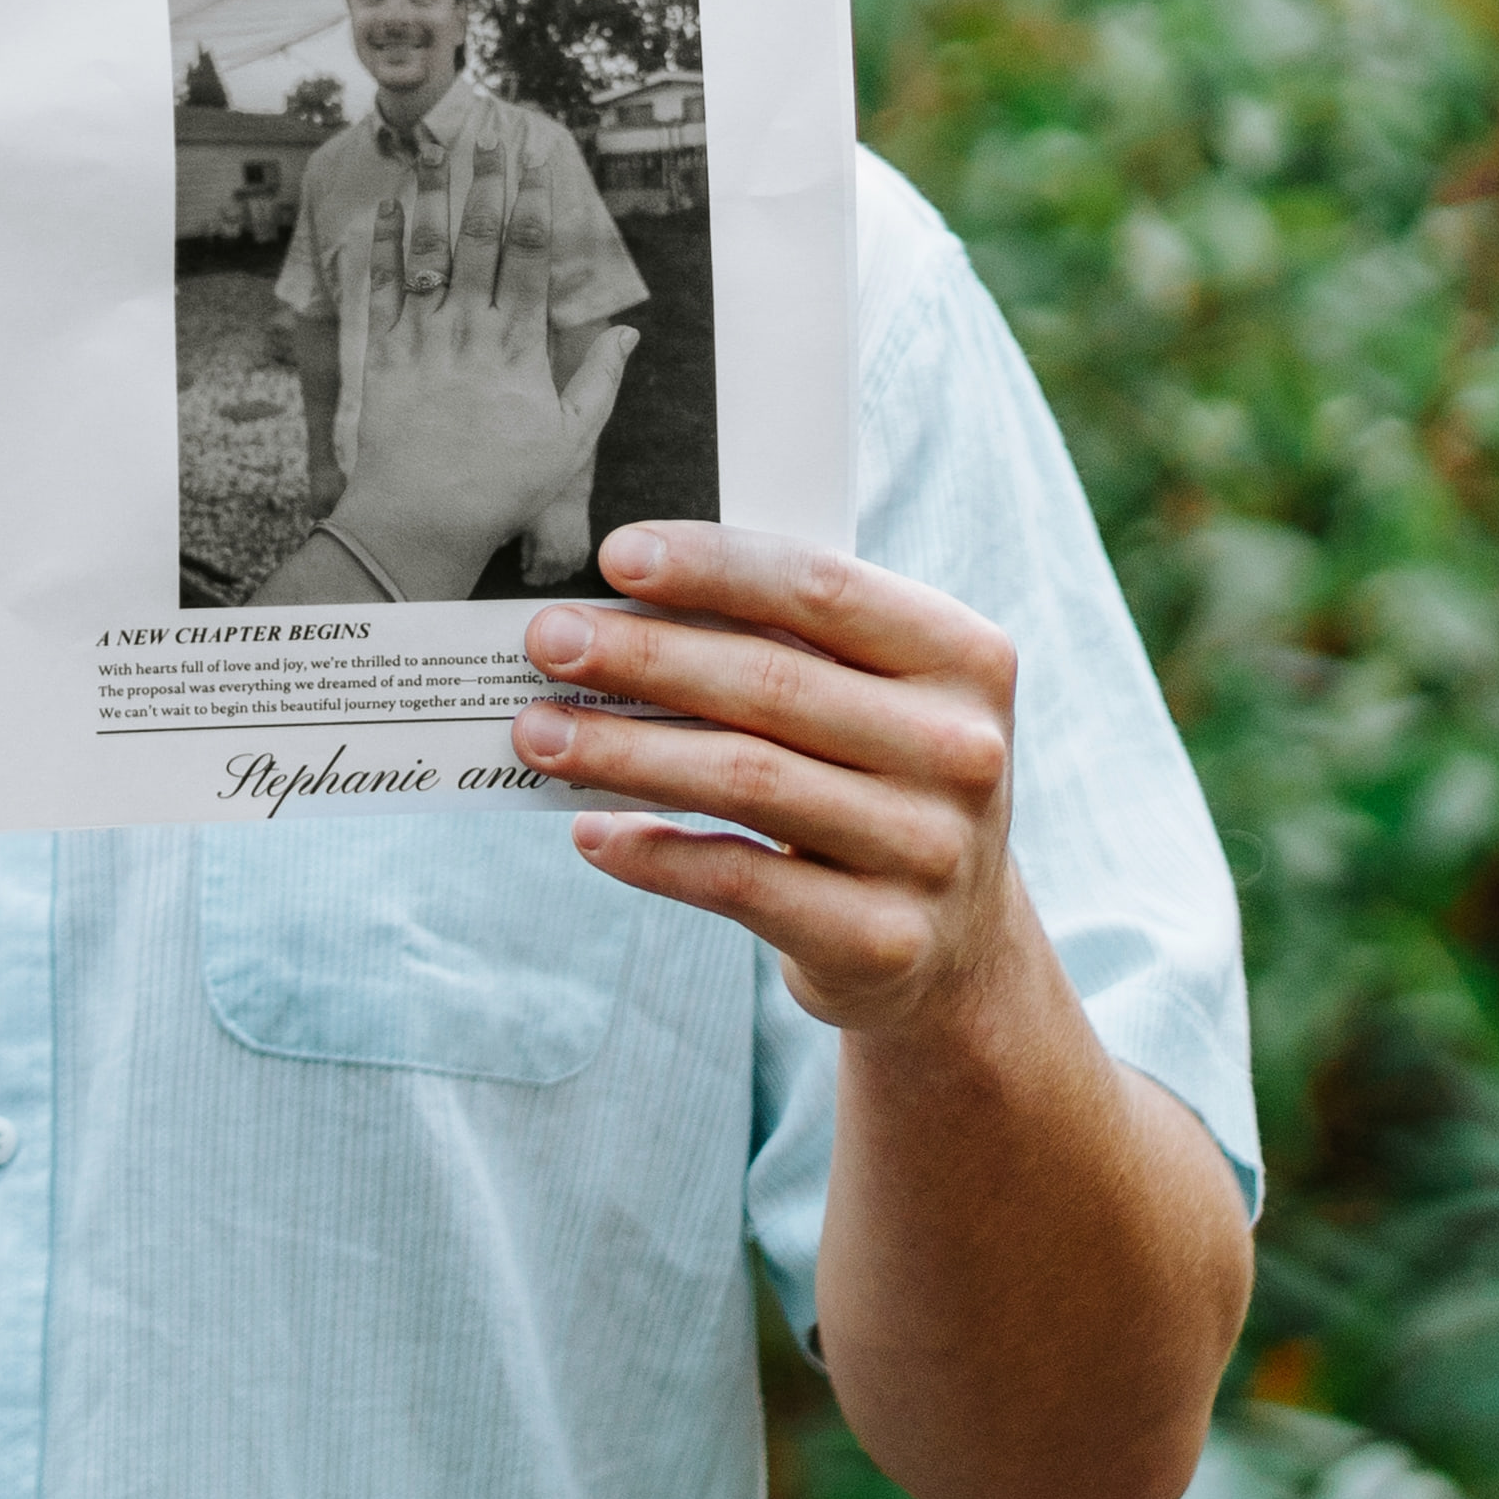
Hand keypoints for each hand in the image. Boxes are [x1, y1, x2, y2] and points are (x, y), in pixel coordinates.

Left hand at [519, 520, 1034, 1037]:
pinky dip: (651, 853)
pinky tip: (590, 835)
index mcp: (963, 658)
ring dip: (622, 752)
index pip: (824, 589)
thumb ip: (782, 646)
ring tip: (535, 733)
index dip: (714, 567)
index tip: (616, 554)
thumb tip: (612, 609)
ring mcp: (930, 850)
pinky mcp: (883, 939)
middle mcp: (960, 751)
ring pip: (745, 780)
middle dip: (641, 657)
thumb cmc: (877, 779)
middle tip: (546, 641)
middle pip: (770, 684)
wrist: (957, 944)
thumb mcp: (872, 700)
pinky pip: (737, 880)